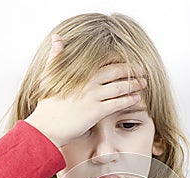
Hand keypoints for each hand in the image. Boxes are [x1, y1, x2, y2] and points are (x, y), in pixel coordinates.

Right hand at [25, 34, 146, 146]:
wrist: (46, 127)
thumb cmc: (48, 105)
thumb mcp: (48, 75)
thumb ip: (56, 56)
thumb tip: (57, 38)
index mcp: (80, 73)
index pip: (105, 63)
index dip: (120, 62)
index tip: (130, 62)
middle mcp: (88, 82)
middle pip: (116, 72)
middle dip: (132, 71)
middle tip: (143, 71)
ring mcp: (93, 97)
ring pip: (120, 87)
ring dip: (134, 84)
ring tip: (144, 84)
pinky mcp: (96, 111)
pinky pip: (117, 103)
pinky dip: (129, 99)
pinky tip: (137, 98)